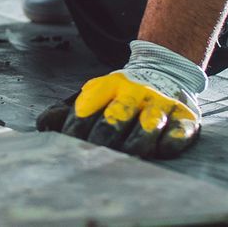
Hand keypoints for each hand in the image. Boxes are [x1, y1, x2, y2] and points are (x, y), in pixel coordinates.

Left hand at [36, 40, 206, 158]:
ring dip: (136, 143)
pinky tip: (160, 150)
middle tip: (92, 158)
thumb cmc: (122, 94)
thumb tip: (43, 126)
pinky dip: (169, 141)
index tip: (68, 146)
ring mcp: (161, 104)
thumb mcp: (96, 93)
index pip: (87, 108)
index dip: (75, 129)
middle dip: (103, 139)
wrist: (166, 69)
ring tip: (126, 157)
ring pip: (148, 124)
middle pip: (116, 117)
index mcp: (110, 86)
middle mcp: (136, 93)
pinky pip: (178, 130)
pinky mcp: (184, 117)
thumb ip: (69, 109)